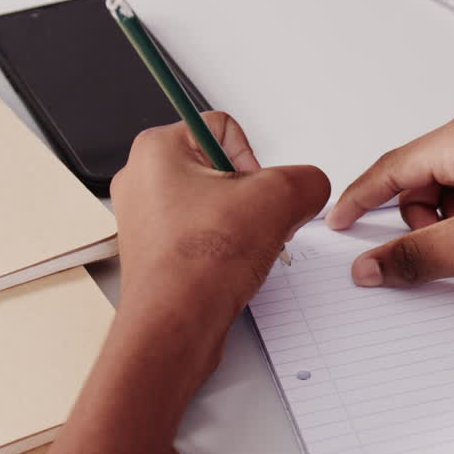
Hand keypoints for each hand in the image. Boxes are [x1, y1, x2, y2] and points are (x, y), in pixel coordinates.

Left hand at [111, 112, 329, 337]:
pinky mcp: (157, 251)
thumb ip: (308, 180)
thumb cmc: (199, 265)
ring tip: (241, 248)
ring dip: (242, 224)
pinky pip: (206, 235)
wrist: (175, 325)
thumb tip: (310, 187)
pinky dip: (226, 249)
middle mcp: (143, 179)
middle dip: (252, 198)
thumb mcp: (280, 199)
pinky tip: (231, 266)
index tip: (255, 192)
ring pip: (218, 204)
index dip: (255, 160)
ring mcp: (147, 218)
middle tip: (253, 222)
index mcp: (157, 149)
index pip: (225, 128)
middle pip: (224, 169)